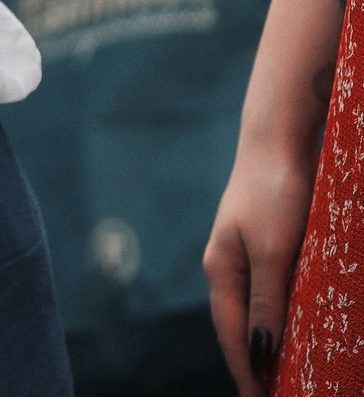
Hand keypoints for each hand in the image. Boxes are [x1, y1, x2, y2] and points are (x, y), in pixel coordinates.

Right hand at [208, 136, 315, 395]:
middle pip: (237, 326)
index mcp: (220, 270)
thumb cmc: (273, 193)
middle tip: (274, 396)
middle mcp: (227, 267)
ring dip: (266, 343)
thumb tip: (260, 350)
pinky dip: (277, 318)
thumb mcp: (274, 252)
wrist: (278, 141)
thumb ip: (266, 302)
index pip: (231, 334)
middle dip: (253, 364)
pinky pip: (269, 293)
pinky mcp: (265, 245)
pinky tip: (292, 329)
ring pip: (255, 310)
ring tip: (284, 375)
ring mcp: (245, 255)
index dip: (247, 371)